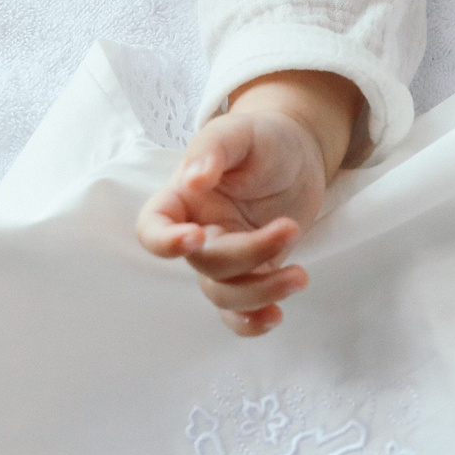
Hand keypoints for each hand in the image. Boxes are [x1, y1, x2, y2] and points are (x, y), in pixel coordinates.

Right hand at [135, 71, 362, 336]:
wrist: (299, 153)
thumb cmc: (261, 138)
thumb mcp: (237, 131)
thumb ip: (212, 149)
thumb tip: (194, 180)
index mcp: (181, 199)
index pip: (152, 229)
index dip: (165, 242)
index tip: (197, 236)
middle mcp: (197, 233)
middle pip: (205, 263)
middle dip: (248, 254)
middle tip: (289, 228)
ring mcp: (225, 256)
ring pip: (224, 293)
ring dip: (260, 292)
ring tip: (301, 275)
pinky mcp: (255, 271)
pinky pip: (241, 310)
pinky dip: (252, 322)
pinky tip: (275, 317)